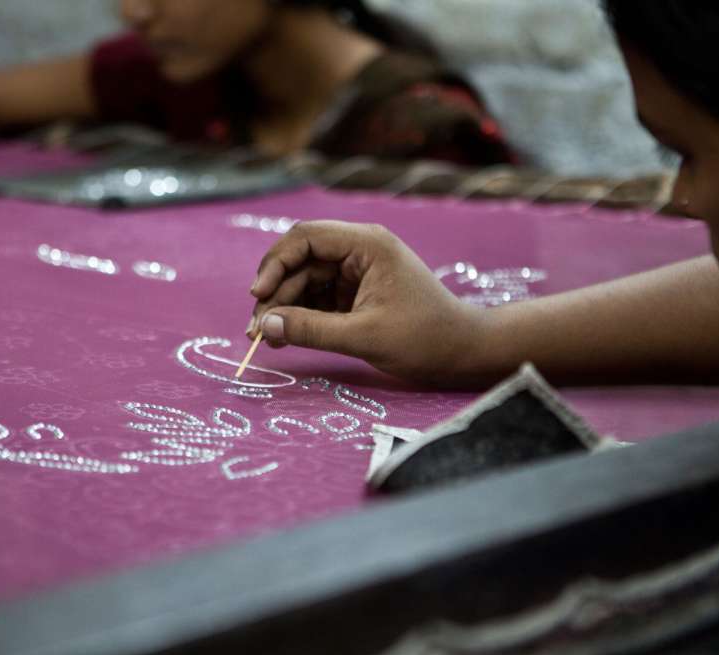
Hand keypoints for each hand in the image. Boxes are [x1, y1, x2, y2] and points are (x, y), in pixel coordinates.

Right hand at [248, 221, 492, 384]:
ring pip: (304, 281)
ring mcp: (357, 271)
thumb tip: (265, 324)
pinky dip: (300, 315)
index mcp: (367, 244)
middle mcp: (359, 250)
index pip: (306, 237)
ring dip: (283, 307)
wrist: (462, 353)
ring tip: (266, 339)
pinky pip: (317, 297)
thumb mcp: (363, 336)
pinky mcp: (356, 293)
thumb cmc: (424, 339)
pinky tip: (284, 337)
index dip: (275, 263)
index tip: (258, 294)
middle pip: (300, 261)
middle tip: (256, 330)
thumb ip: (311, 329)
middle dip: (275, 293)